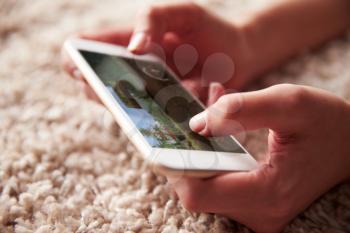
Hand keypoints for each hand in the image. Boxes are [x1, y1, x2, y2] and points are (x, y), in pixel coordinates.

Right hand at [62, 2, 255, 104]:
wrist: (241, 54)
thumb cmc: (210, 29)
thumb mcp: (183, 13)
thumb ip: (153, 20)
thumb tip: (132, 48)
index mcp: (131, 43)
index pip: (92, 50)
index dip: (77, 60)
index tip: (76, 67)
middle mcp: (136, 73)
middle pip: (103, 88)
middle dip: (109, 91)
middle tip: (125, 85)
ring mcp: (153, 95)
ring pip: (133, 108)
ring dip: (149, 102)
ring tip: (182, 84)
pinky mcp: (172, 112)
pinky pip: (166, 118)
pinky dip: (184, 107)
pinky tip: (207, 88)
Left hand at [169, 84, 349, 232]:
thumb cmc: (328, 123)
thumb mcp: (290, 103)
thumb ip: (243, 110)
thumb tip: (198, 124)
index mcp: (268, 192)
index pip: (198, 194)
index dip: (175, 168)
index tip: (162, 140)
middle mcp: (260, 212)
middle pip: (197, 193)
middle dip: (183, 156)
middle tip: (178, 123)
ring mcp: (258, 211)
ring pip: (206, 188)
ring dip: (198, 154)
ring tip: (202, 120)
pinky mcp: (256, 203)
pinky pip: (220, 185)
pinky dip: (212, 159)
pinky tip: (216, 132)